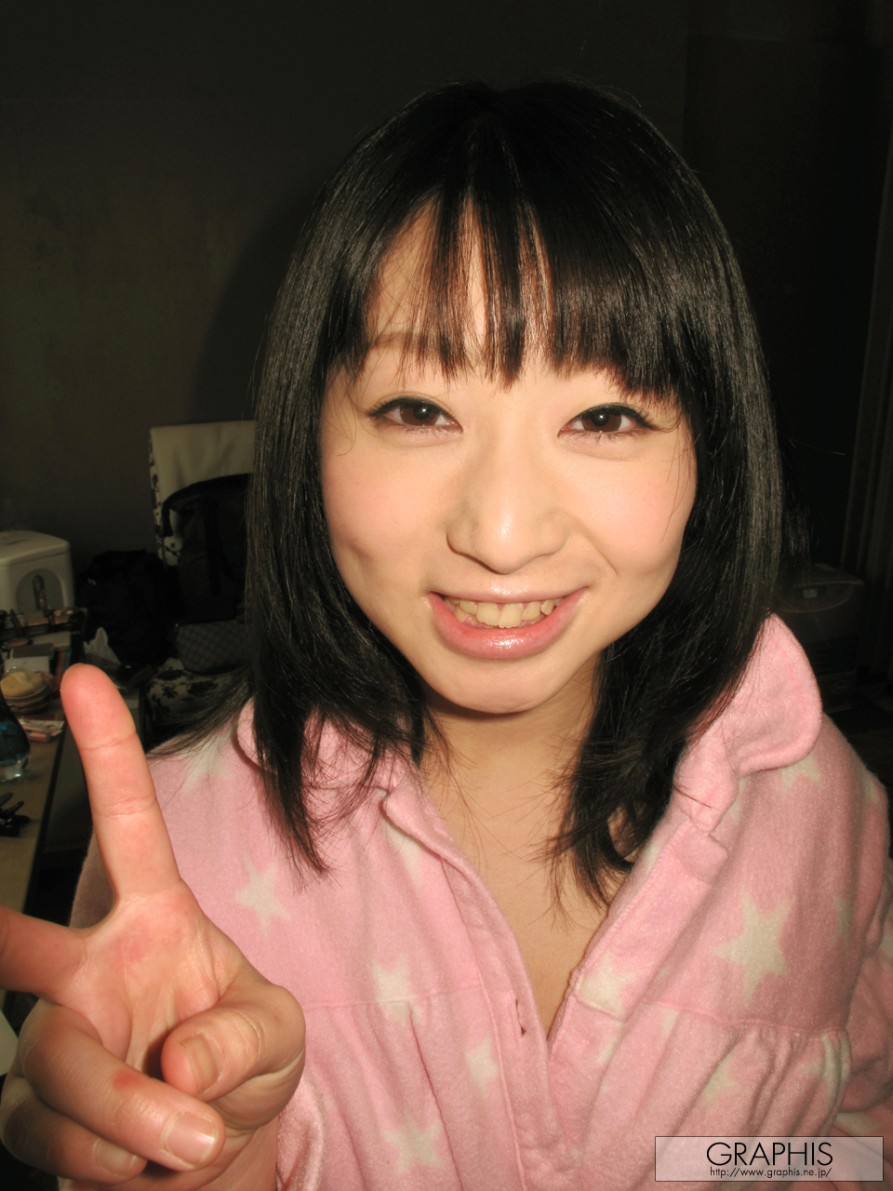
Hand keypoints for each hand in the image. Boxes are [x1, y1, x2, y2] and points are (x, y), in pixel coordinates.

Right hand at [0, 664, 304, 1186]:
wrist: (212, 1154)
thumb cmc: (239, 1068)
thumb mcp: (275, 1037)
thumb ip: (241, 1039)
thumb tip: (178, 1066)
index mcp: (153, 918)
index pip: (127, 825)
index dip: (106, 753)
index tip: (83, 678)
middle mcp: (88, 966)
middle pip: (24, 946)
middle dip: (0, 937)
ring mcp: (55, 1035)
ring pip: (48, 1057)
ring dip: (119, 1112)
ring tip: (186, 1137)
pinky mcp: (32, 1109)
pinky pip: (42, 1128)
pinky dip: (102, 1155)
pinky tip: (137, 1162)